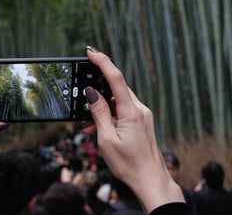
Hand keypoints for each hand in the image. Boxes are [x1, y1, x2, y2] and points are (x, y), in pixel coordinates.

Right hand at [84, 47, 183, 213]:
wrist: (151, 181)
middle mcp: (139, 110)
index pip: (116, 79)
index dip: (103, 62)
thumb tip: (90, 93)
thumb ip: (99, 112)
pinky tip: (99, 129)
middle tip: (82, 107)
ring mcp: (142, 116)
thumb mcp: (107, 139)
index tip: (90, 52)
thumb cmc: (129, 164)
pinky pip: (122, 111)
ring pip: (117, 101)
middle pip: (115, 89)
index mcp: (131, 112)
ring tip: (89, 126)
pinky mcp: (141, 122)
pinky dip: (109, 116)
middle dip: (96, 94)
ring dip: (101, 109)